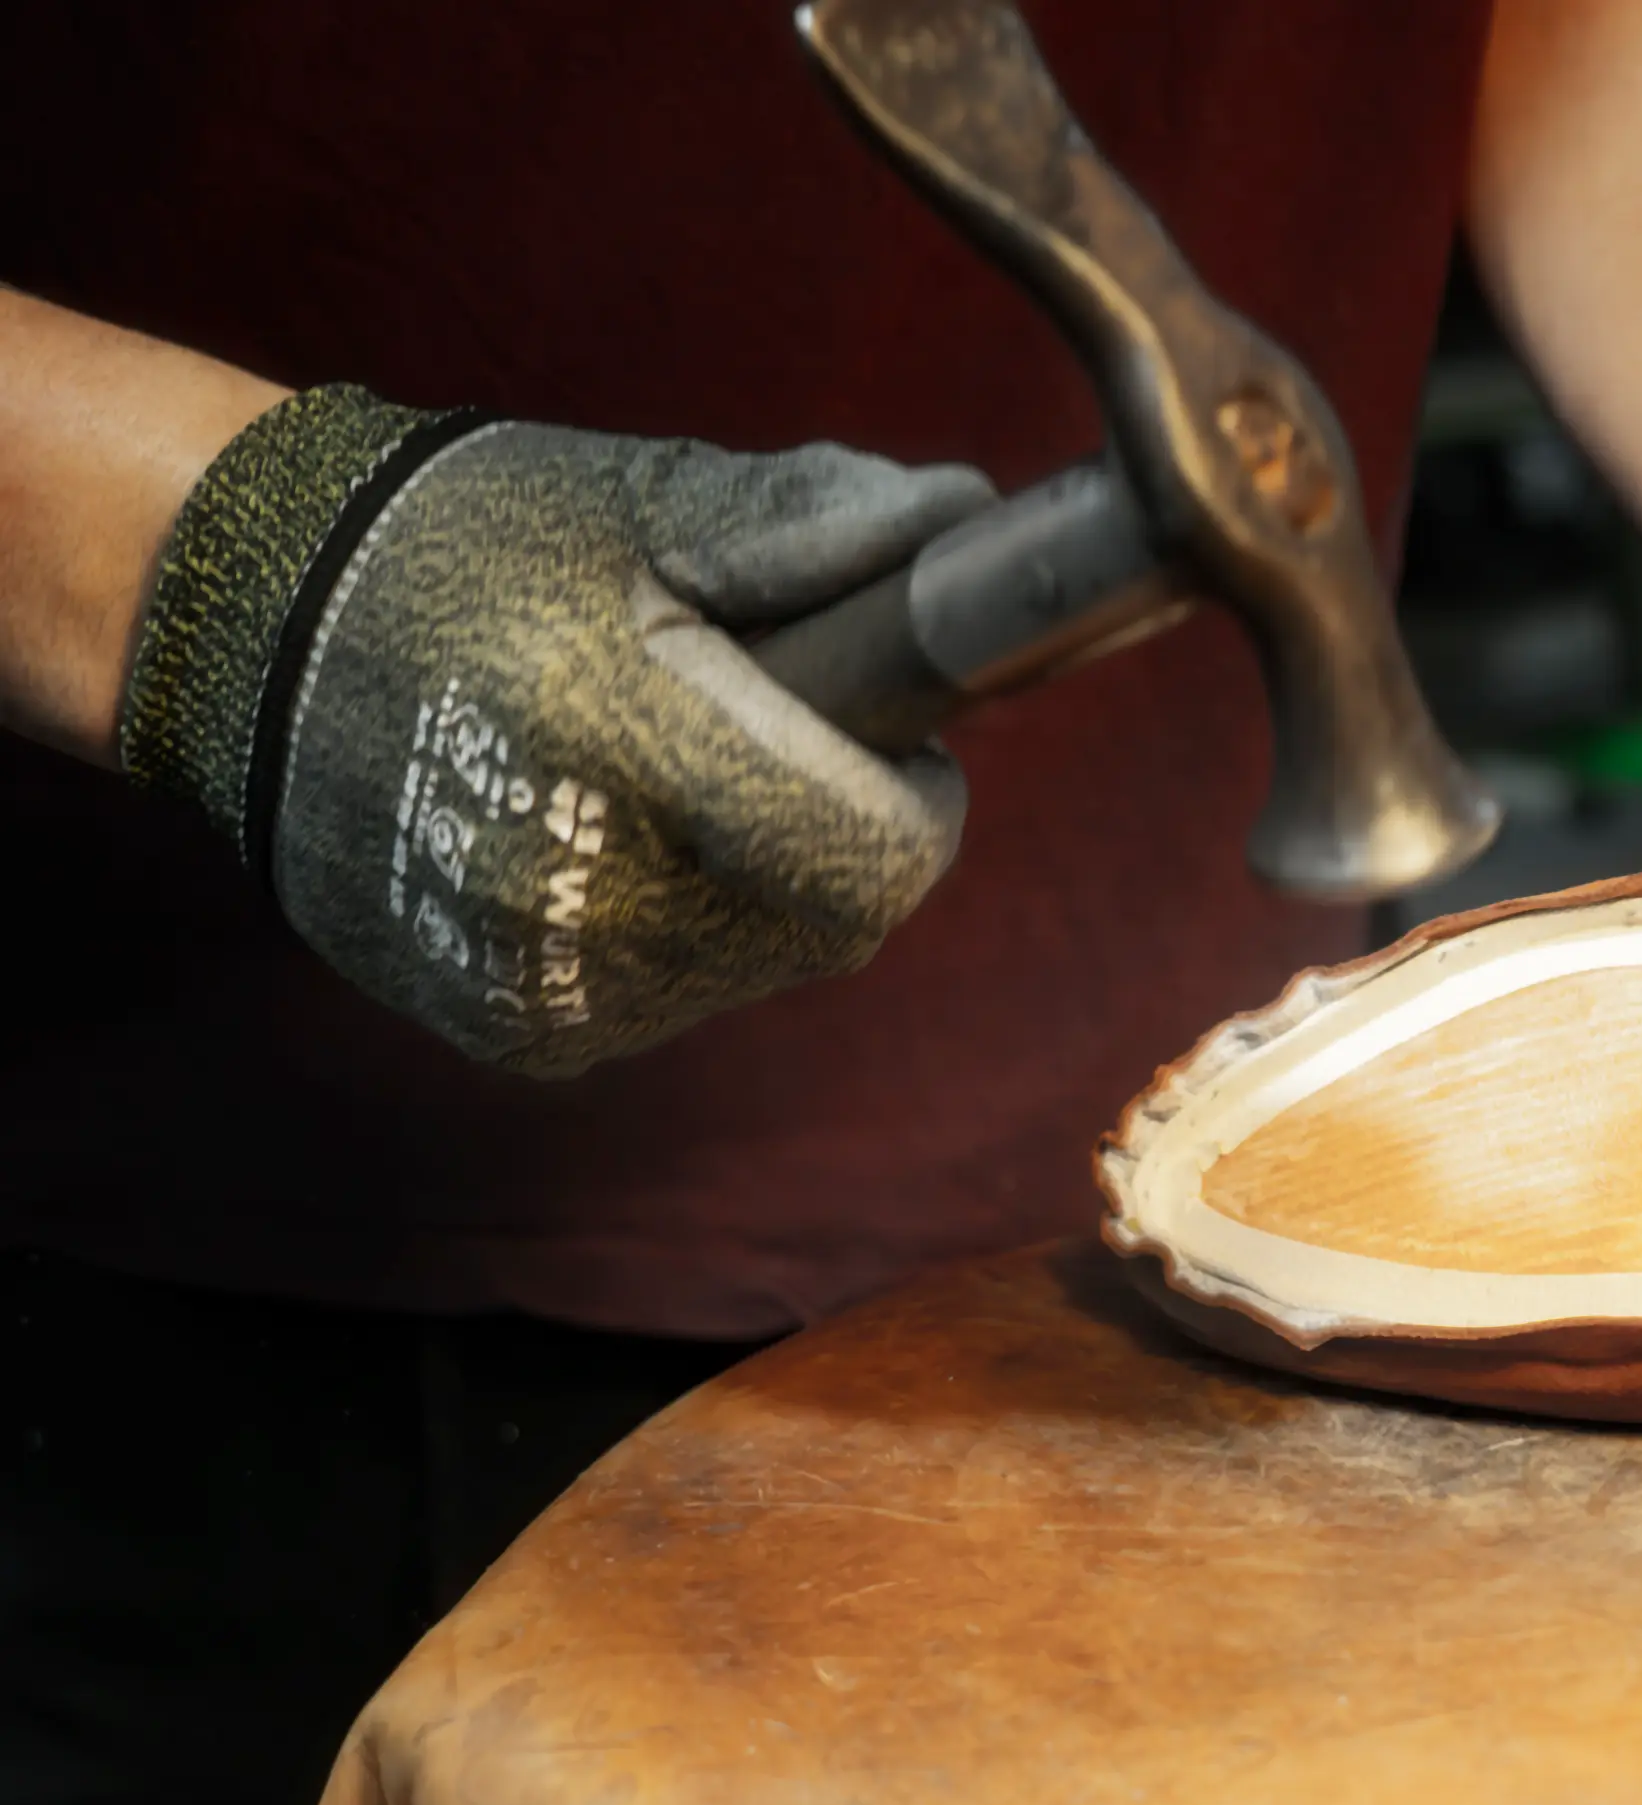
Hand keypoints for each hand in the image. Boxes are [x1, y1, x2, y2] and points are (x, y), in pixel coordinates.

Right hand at [121, 388, 995, 1075]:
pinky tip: (609, 839)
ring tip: (671, 779)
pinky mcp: (521, 1032)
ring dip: (763, 884)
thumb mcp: (639, 497)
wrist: (246, 640)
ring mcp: (555, 985)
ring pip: (763, 963)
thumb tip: (956, 523)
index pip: (878, 857)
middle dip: (840, 830)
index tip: (884, 731)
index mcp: (636, 747)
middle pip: (840, 919)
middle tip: (774, 737)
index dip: (913, 794)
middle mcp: (597, 896)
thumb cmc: (463, 545)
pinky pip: (673, 997)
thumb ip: (810, 519)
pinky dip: (681, 927)